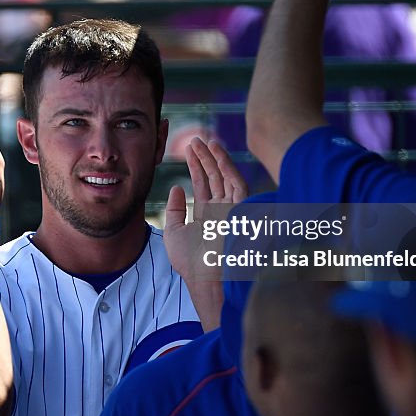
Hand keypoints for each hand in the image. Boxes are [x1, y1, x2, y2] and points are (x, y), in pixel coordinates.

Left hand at [164, 138, 247, 284]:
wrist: (205, 276)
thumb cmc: (190, 261)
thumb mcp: (174, 231)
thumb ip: (175, 209)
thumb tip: (177, 188)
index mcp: (208, 216)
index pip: (204, 185)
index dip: (197, 166)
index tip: (188, 149)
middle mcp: (222, 210)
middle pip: (214, 178)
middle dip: (205, 158)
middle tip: (195, 139)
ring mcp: (232, 209)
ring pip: (224, 177)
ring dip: (215, 157)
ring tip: (204, 140)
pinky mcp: (241, 210)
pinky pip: (235, 182)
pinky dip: (226, 165)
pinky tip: (216, 151)